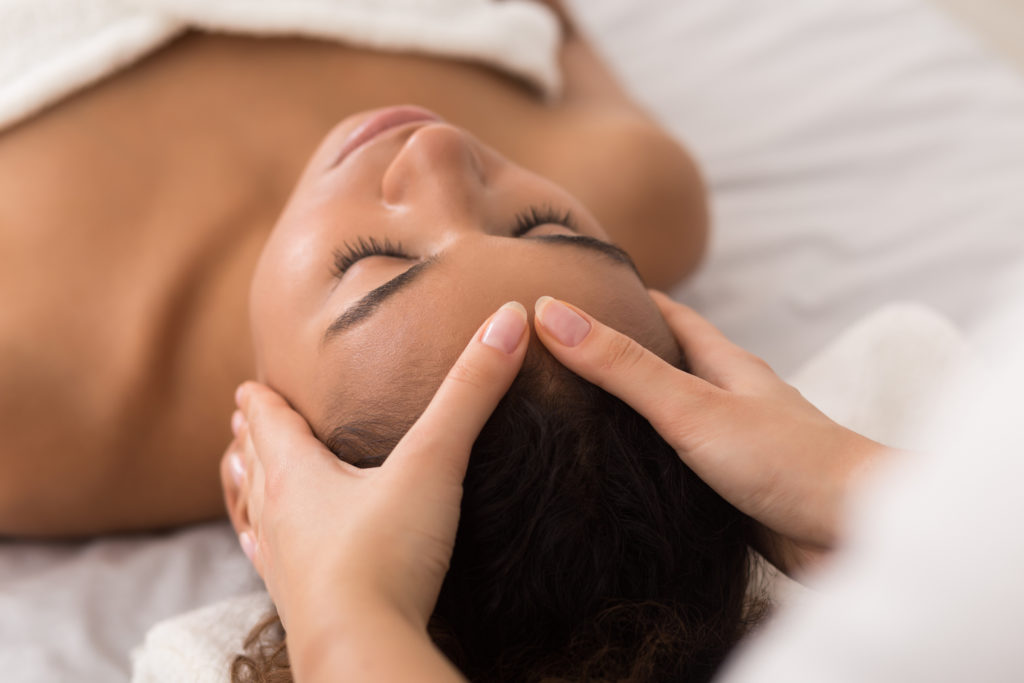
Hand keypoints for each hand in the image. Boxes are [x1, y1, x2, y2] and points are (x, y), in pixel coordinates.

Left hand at [220, 302, 527, 647]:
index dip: (262, 400)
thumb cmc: (386, 553)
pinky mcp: (298, 601)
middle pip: (256, 463)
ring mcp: (282, 561)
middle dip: (252, 437)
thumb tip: (509, 319)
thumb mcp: (432, 462)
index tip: (249, 384)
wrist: (362, 646)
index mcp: (298, 472)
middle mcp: (279, 513)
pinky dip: (264, 542)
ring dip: (249, 486)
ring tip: (237, 470)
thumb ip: (469, 393)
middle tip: (241, 416)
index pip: (270, 422)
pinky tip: (261, 547)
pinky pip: (270, 561)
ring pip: (256, 511)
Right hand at [533, 292, 891, 574]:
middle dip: (625, 356)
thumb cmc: (786, 461)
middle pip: (673, 365)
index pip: (672, 316)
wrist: (855, 534)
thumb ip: (623, 367)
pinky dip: (653, 462)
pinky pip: (684, 465)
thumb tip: (551, 314)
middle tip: (567, 354)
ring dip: (637, 413)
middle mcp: (733, 398)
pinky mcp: (736, 490)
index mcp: (726, 365)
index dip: (630, 298)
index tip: (585, 288)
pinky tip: (626, 475)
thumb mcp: (690, 407)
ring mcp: (736, 444)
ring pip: (677, 418)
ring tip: (581, 413)